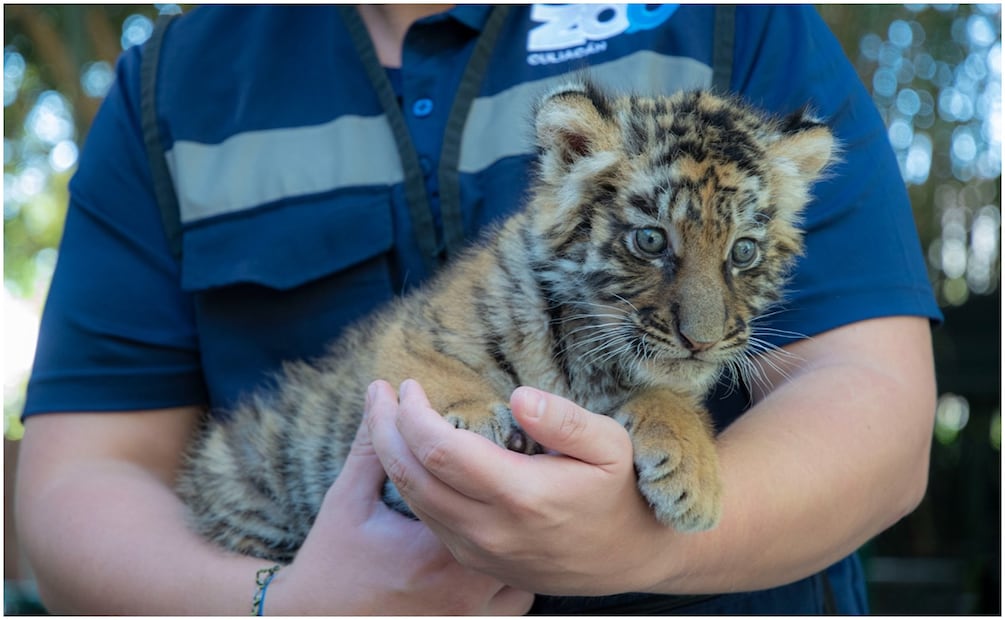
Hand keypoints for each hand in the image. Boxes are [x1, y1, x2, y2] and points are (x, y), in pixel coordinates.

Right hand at [266, 388, 533, 614]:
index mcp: (430, 548)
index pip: (466, 481)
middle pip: (506, 519)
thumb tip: (381, 393)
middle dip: (507, 482)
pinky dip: (515, 572)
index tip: (459, 417)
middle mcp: (461, 583)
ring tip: (509, 497)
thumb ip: (370, 448)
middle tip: (500, 450)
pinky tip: (505, 542)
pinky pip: (518, 599)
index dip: (469, 445)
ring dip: (518, 529)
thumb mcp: (346, 500)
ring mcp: (474, 610)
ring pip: (523, 562)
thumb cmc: (330, 562)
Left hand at [368, 379, 675, 595]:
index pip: (439, 451)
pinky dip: (409, 482)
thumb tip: (518, 397)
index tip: (409, 385)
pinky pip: (427, 519)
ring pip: (413, 500)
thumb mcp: (611, 445)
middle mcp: (490, 528)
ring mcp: (478, 550)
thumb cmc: (619, 492)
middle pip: (411, 476)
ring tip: (382, 417)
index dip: (413, 414)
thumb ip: (565, 421)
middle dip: (384, 429)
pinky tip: (407, 454)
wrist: (627, 557)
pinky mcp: (474, 560)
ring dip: (389, 455)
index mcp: (520, 495)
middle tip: (378, 393)